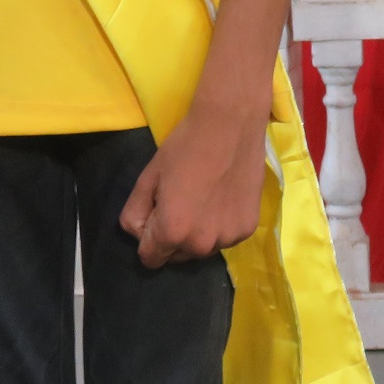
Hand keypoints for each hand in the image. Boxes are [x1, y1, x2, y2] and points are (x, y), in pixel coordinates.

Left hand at [119, 99, 269, 266]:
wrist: (231, 124)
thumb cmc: (185, 146)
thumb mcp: (148, 177)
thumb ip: (134, 213)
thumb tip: (137, 232)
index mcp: (173, 231)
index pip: (150, 259)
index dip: (147, 238)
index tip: (157, 214)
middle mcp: (201, 244)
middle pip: (177, 256)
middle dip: (173, 236)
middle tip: (181, 201)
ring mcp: (229, 238)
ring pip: (202, 248)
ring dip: (198, 233)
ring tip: (205, 198)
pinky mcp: (248, 229)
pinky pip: (225, 237)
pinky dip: (221, 224)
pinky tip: (224, 197)